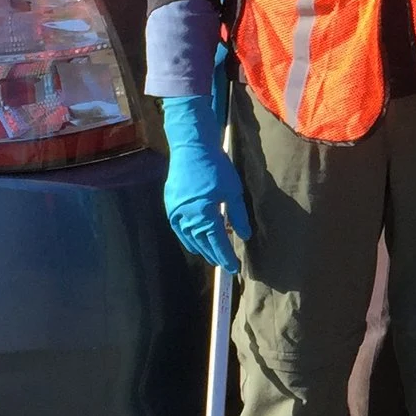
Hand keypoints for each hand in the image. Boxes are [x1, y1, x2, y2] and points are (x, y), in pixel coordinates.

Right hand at [161, 92, 251, 272]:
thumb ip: (238, 215)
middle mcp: (187, 216)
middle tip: (225, 265)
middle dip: (214, 255)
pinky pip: (179, 229)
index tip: (234, 268)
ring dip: (201, 249)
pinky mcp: (170, 205)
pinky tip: (194, 243)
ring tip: (212, 257)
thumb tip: (244, 236)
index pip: (217, 242)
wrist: (191, 147)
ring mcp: (175, 212)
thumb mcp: (233, 191)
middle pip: (202, 243)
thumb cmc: (216, 167)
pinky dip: (187, 238)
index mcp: (204, 214)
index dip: (226, 256)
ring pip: (189, 237)